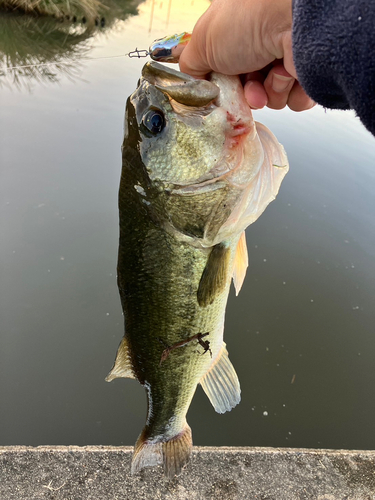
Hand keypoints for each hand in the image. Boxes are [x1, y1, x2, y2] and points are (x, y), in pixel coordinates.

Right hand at [179, 0, 313, 111]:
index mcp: (239, 29)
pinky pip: (295, 100)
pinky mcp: (310, 72)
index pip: (227, 67)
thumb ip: (191, 65)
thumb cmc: (248, 20)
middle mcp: (264, 40)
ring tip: (274, 73)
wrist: (293, 18)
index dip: (223, 82)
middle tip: (249, 87)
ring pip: (272, 98)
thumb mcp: (203, 42)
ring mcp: (288, 55)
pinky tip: (289, 74)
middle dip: (246, 94)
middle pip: (248, 87)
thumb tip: (192, 80)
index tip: (221, 88)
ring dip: (269, 92)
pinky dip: (290, 92)